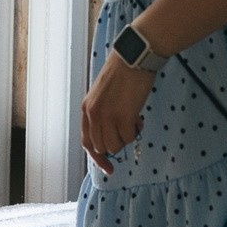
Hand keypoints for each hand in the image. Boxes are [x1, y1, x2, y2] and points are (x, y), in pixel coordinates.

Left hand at [81, 56, 155, 174]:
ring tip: (133, 119)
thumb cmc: (123, 73)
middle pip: (102, 147)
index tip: (109, 169)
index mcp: (86, 109)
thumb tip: (111, 137)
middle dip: (116, 143)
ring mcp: (107, 117)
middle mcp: (93, 115)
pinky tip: (139, 117)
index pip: (87, 142)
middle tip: (128, 129)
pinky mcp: (123, 117)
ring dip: (126, 137)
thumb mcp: (103, 95)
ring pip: (115, 146)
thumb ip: (102, 114)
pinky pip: (129, 138)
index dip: (97, 158)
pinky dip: (136, 131)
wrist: (134, 57)